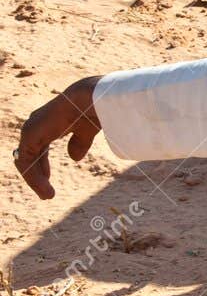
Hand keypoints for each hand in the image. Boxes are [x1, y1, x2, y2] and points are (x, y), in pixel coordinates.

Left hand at [15, 76, 101, 199]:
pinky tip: (45, 188)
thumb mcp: (86, 132)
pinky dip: (34, 177)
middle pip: (29, 156)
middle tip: (46, 193)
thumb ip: (79, 143)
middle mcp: (36, 125)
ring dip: (35, 181)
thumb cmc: (92, 110)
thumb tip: (73, 158)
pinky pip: (26, 162)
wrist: (91, 99)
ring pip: (25, 161)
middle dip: (36, 175)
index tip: (47, 180)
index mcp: (48, 123)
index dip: (41, 165)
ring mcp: (31, 130)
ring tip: (47, 196)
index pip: (37, 148)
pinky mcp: (30, 136)